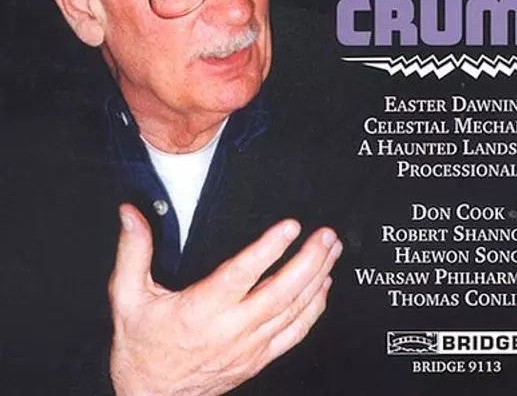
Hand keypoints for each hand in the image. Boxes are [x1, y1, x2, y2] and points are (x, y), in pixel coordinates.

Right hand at [109, 204, 342, 395]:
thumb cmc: (141, 348)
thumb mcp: (126, 297)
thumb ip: (133, 252)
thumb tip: (131, 215)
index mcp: (201, 310)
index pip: (242, 274)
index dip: (268, 248)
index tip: (290, 227)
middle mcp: (231, 329)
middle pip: (281, 292)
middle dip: (309, 260)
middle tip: (326, 235)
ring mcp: (249, 346)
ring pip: (293, 311)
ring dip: (317, 278)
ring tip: (332, 251)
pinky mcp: (258, 358)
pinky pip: (295, 334)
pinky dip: (314, 310)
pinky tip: (324, 288)